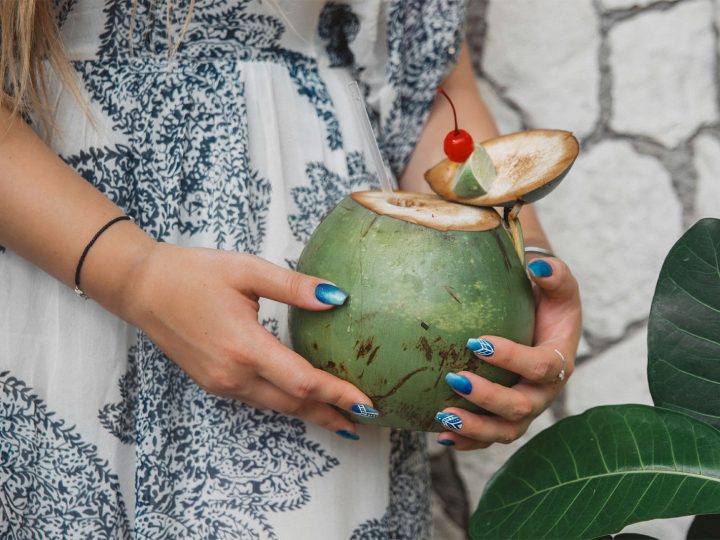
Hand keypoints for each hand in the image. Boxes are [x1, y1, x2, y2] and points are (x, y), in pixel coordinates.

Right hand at [116, 243, 375, 438]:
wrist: (143, 288)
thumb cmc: (194, 273)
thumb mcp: (247, 270)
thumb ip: (294, 286)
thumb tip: (337, 297)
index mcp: (245, 346)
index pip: (303, 380)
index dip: (338, 394)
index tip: (367, 404)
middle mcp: (233, 374)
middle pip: (293, 403)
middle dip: (331, 414)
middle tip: (365, 421)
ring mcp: (221, 383)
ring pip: (276, 406)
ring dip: (310, 412)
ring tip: (341, 418)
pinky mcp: (214, 382)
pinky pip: (258, 400)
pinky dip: (286, 403)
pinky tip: (302, 399)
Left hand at [434, 256, 581, 449]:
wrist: (540, 321)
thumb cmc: (546, 300)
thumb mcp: (557, 284)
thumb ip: (553, 275)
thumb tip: (536, 267)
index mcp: (559, 361)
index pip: (540, 366)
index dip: (511, 358)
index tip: (475, 342)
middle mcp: (544, 392)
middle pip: (521, 407)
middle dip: (487, 397)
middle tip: (454, 378)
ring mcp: (525, 409)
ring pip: (504, 431)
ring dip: (474, 427)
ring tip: (443, 416)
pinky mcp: (506, 419)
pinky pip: (488, 437)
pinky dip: (466, 441)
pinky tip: (440, 434)